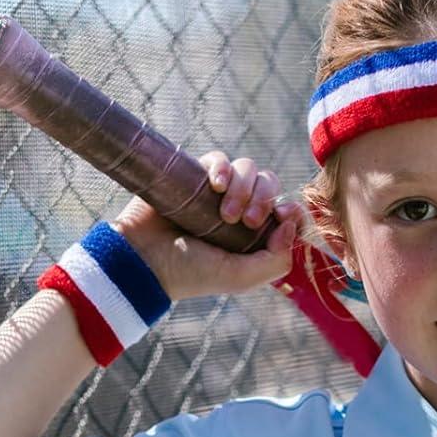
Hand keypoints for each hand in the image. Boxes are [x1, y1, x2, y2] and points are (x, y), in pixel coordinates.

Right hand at [108, 151, 304, 303]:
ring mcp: (218, 193)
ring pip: (248, 169)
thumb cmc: (192, 273)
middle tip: (247, 222)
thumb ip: (277, 260)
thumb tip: (291, 223)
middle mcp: (240, 212)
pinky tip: (216, 186)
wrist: (145, 260)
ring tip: (225, 212)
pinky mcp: (196, 176)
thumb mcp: (241, 278)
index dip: (291, 209)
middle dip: (264, 199)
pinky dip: (222, 168)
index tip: (283, 215)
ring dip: (244, 186)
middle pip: (270, 185)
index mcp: (255, 237)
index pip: (286, 212)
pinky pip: (219, 158)